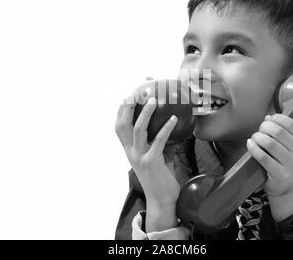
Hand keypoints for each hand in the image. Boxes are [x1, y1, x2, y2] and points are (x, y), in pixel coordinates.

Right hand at [115, 92, 179, 206]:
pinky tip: (174, 119)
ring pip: (138, 130)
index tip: (127, 96)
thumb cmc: (161, 177)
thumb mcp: (157, 156)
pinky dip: (166, 128)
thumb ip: (159, 142)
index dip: (121, 111)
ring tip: (153, 100)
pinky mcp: (151, 162)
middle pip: (123, 125)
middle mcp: (130, 153)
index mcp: (129, 151)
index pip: (119, 128)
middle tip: (137, 93)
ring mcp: (139, 157)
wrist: (162, 200)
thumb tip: (171, 124)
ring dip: (145, 113)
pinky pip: (158, 141)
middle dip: (128, 107)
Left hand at [246, 113, 292, 197]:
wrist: (287, 188)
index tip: (269, 120)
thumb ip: (282, 131)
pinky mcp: (279, 174)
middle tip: (260, 130)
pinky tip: (250, 144)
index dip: (276, 118)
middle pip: (278, 131)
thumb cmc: (285, 162)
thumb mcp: (290, 146)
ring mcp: (291, 165)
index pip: (291, 124)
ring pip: (269, 143)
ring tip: (254, 138)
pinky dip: (253, 147)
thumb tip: (269, 118)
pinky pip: (262, 157)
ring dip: (258, 136)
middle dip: (265, 127)